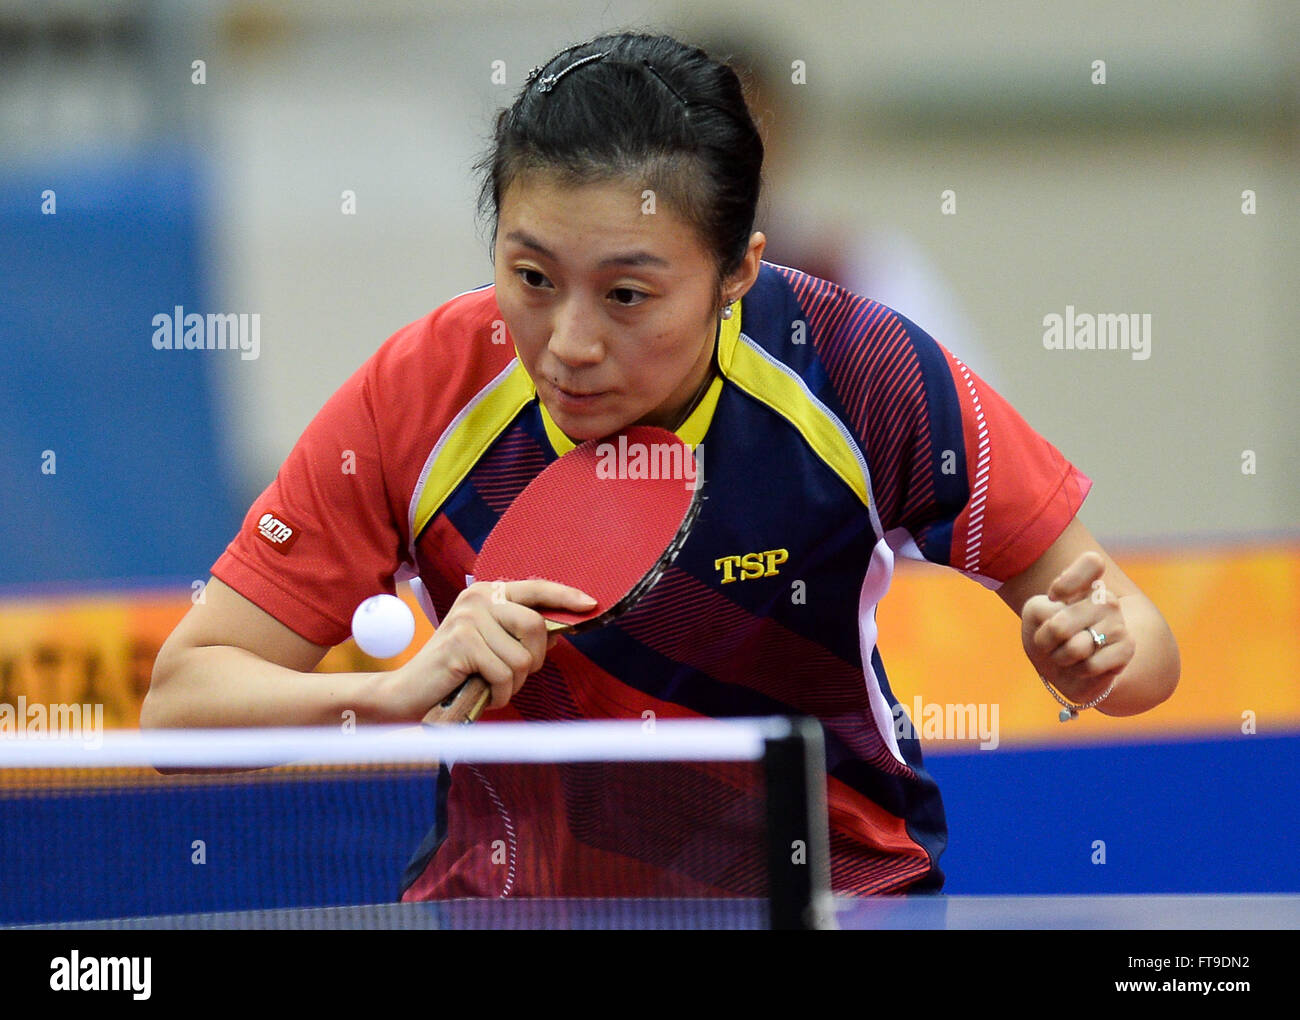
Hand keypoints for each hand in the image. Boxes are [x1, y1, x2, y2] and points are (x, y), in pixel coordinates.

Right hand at [384, 579, 594, 719]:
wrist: (409, 692)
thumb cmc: (456, 672)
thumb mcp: (492, 646)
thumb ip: (520, 634)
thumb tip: (560, 632)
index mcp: (487, 593)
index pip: (536, 588)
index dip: (565, 597)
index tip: (591, 605)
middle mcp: (477, 598)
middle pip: (536, 626)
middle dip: (535, 659)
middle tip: (512, 676)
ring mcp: (468, 618)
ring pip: (522, 658)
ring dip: (513, 684)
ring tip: (490, 685)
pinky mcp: (462, 643)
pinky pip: (504, 674)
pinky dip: (499, 693)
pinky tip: (481, 693)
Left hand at [1020, 551, 1134, 705]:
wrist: (1063, 669)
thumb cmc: (1047, 636)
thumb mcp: (1034, 616)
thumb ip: (1042, 610)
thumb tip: (1076, 633)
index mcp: (1084, 583)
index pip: (1092, 562)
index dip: (1067, 582)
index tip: (1053, 597)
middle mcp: (1105, 598)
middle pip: (1060, 624)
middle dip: (1046, 641)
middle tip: (1052, 641)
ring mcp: (1119, 622)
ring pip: (1076, 647)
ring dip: (1061, 657)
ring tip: (1066, 654)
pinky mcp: (1127, 647)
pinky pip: (1091, 664)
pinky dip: (1078, 671)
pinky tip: (1082, 666)